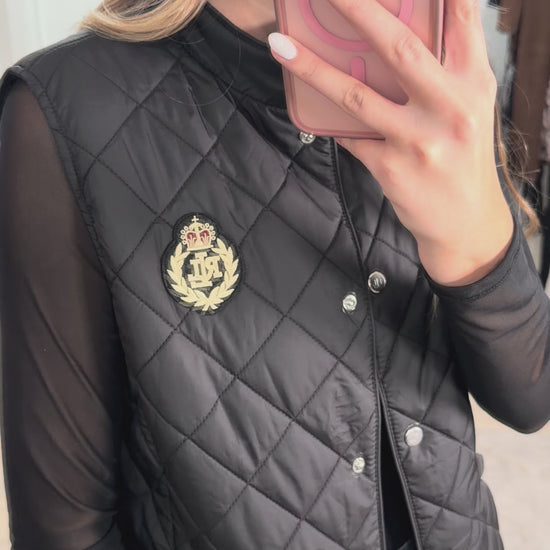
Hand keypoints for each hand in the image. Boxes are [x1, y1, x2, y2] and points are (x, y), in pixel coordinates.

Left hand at [268, 0, 513, 285]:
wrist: (464, 220)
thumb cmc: (464, 158)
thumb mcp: (471, 107)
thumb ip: (447, 70)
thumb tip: (404, 33)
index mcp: (473, 83)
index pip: (461, 19)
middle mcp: (450, 107)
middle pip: (400, 48)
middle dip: (359, 9)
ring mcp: (418, 140)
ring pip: (356, 96)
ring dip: (312, 68)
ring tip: (280, 45)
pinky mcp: (391, 167)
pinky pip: (350, 136)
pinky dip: (331, 121)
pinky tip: (312, 108)